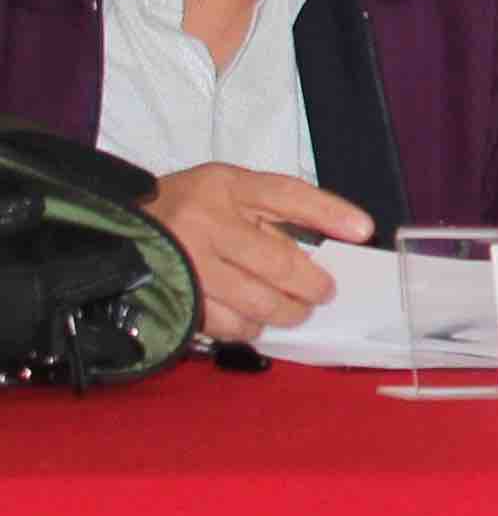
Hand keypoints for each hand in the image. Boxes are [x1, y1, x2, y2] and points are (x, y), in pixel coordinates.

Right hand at [142, 164, 371, 344]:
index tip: (363, 230)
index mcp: (225, 187)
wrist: (115, 228)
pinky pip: (224, 324)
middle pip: (277, 262)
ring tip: (294, 310)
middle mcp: (204, 222)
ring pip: (255, 300)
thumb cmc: (188, 208)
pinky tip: (254, 323)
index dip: (329, 212)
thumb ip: (276, 211)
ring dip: (285, 311)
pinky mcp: (173, 298)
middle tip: (322, 293)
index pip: (287, 195)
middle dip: (311, 285)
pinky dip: (248, 328)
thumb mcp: (230, 191)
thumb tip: (338, 238)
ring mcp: (186, 263)